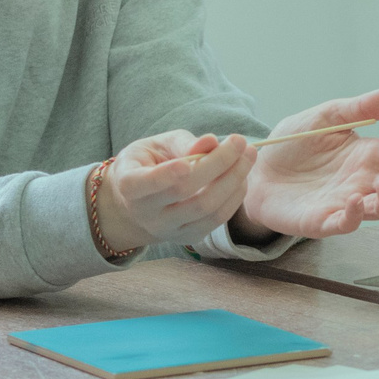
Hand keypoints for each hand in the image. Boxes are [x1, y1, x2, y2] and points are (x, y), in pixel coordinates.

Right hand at [97, 129, 254, 251]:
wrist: (137, 202)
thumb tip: (211, 141)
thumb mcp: (156, 145)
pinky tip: (242, 176)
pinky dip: (234, 196)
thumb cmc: (148, 163)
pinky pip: (216, 219)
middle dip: (218, 164)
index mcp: (129, 185)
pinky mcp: (189, 237)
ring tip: (248, 155)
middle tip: (240, 141)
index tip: (188, 162)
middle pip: (186, 192)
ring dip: (234, 180)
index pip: (147, 183)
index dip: (166, 175)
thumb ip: (183, 144)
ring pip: (206, 208)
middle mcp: (146, 213)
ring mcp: (168, 229)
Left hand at [239, 87, 378, 240]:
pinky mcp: (323, 221)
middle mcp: (363, 180)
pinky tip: (354, 200)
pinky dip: (354, 216)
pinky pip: (345, 224)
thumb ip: (364, 106)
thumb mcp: (328, 116)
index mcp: (367, 154)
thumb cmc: (296, 143)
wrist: (257, 168)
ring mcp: (346, 203)